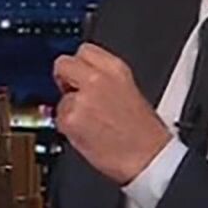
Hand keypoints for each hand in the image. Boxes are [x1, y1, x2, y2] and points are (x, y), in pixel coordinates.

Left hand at [52, 43, 171, 186]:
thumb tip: (81, 78)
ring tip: (91, 123)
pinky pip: (58, 118)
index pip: (84, 50)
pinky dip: (68, 127)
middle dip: (65, 78)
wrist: (148, 158)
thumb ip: (104, 79)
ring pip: (60, 96)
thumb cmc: (144, 132)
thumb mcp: (129, 91)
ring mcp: (81, 99)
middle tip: (74, 95)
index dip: (79, 64)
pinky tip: (87, 133)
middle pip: (63, 63)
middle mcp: (96, 79)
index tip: (78, 74)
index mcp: (116, 69)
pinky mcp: (70, 119)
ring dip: (69, 108)